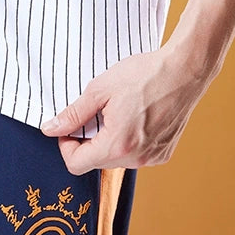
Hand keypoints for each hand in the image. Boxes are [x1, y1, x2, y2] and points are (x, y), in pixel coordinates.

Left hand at [40, 46, 208, 174]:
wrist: (184, 70)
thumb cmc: (144, 75)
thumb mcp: (100, 89)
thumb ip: (74, 113)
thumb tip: (50, 129)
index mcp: (116, 145)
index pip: (75, 164)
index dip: (66, 144)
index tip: (70, 125)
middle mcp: (136, 159)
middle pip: (96, 162)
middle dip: (88, 140)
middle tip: (95, 112)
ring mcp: (152, 158)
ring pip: (116, 158)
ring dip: (109, 140)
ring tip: (118, 111)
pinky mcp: (164, 153)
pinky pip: (136, 155)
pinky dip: (129, 141)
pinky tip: (135, 116)